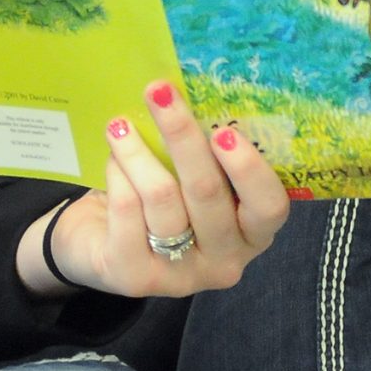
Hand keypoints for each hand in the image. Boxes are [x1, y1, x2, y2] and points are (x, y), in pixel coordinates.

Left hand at [25, 80, 289, 297]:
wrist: (102, 247)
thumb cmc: (163, 201)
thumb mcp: (195, 180)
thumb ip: (208, 155)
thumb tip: (195, 95)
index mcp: (253, 234)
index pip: (269, 206)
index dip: (249, 169)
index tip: (223, 130)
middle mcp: (225, 261)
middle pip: (208, 192)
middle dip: (182, 134)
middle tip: (160, 92)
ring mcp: (181, 276)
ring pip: (163, 198)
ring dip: (138, 152)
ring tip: (120, 125)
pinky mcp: (136, 278)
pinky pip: (128, 212)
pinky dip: (118, 176)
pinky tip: (112, 159)